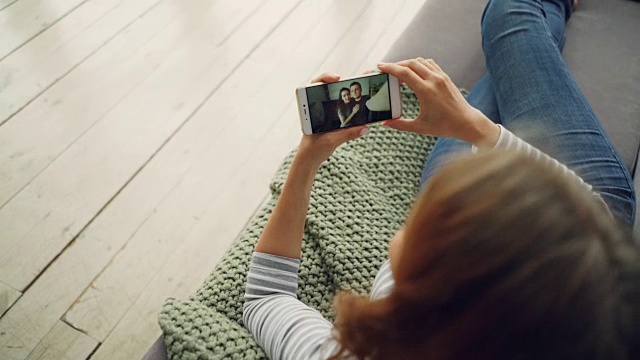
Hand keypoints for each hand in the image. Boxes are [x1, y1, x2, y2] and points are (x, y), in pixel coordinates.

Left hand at [297, 73, 368, 164]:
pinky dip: (350, 103)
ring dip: (348, 91)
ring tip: (362, 87)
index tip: (336, 78)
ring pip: (336, 97)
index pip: (314, 85)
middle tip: (357, 79)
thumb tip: (365, 128)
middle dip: (342, 82)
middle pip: (328, 87)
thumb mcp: (331, 141)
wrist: (310, 160)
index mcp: (311, 109)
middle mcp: (317, 108)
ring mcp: (324, 113)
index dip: (325, 77)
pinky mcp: (332, 119)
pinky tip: (361, 102)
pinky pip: (341, 107)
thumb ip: (347, 134)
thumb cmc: (313, 150)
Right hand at [377, 58, 498, 147]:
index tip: (380, 66)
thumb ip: (400, 124)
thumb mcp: (419, 127)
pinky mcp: (445, 77)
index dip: (390, 68)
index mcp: (426, 91)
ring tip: (399, 71)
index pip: (404, 73)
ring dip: (408, 63)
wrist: (466, 122)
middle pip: (411, 63)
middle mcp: (434, 80)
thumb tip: (384, 123)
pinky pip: (430, 64)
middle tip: (386, 69)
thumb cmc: (443, 126)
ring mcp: (441, 77)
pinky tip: (414, 72)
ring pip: (421, 61)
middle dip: (396, 64)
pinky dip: (419, 64)